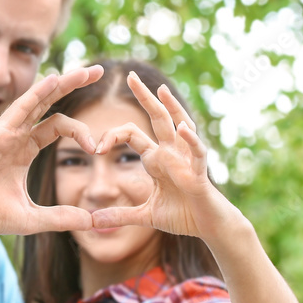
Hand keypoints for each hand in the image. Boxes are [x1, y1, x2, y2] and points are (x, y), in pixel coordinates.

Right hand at [0, 66, 102, 234]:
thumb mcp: (33, 218)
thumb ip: (61, 217)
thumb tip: (92, 223)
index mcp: (26, 148)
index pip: (59, 126)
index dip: (82, 132)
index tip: (98, 149)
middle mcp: (18, 134)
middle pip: (51, 102)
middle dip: (74, 85)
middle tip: (99, 71)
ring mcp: (8, 131)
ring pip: (38, 98)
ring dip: (63, 83)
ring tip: (87, 70)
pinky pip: (21, 107)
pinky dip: (37, 93)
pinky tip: (55, 80)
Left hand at [90, 72, 235, 241]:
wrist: (210, 227)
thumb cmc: (183, 216)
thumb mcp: (145, 216)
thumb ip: (120, 216)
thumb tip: (92, 222)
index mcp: (156, 158)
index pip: (132, 135)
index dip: (112, 136)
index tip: (95, 147)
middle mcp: (172, 153)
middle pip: (157, 118)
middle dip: (144, 97)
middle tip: (129, 75)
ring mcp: (187, 160)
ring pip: (180, 126)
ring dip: (171, 108)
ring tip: (160, 90)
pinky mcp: (200, 174)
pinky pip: (197, 153)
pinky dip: (190, 141)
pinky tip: (182, 128)